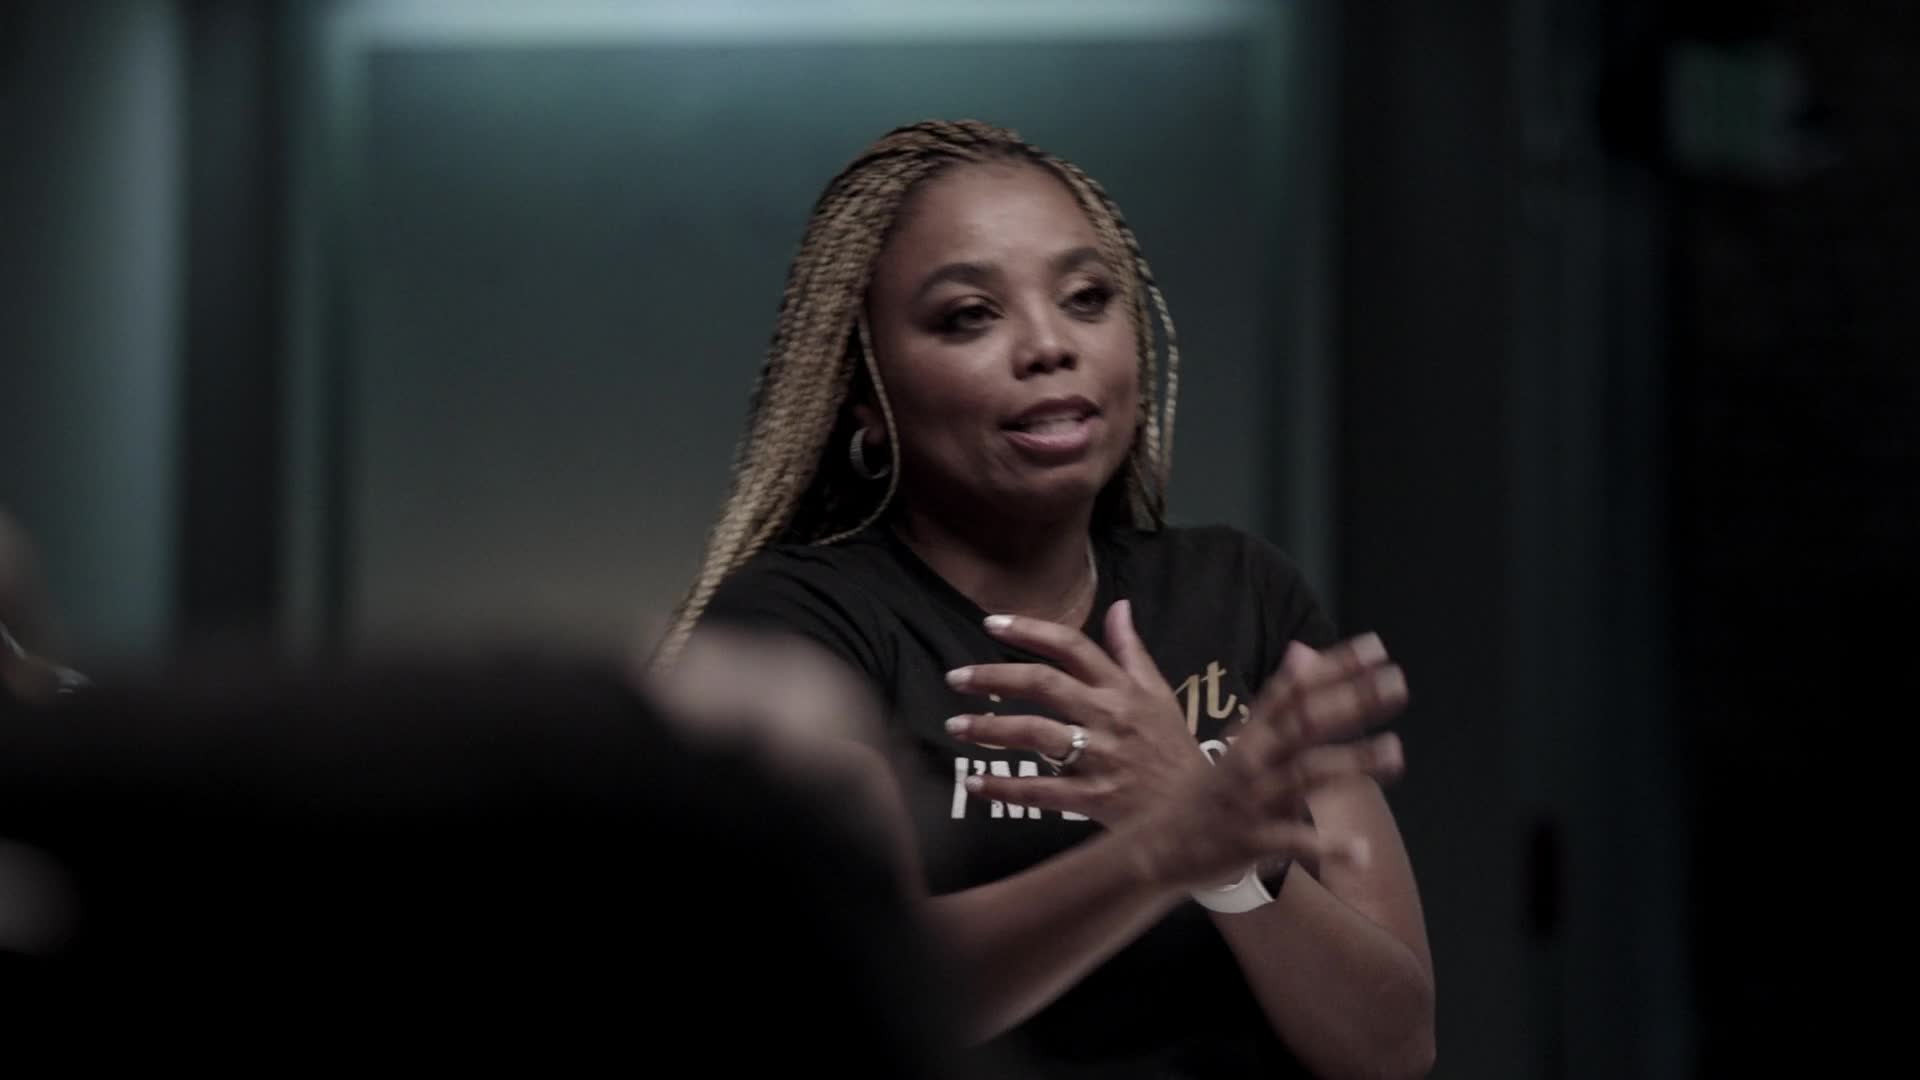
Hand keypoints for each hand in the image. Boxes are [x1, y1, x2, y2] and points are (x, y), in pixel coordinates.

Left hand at [944, 599, 1215, 825]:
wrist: (1200, 812)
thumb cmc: (1172, 749)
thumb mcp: (1159, 694)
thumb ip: (1132, 651)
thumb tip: (1120, 605)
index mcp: (1122, 688)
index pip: (1071, 646)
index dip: (1029, 630)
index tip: (989, 624)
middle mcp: (1108, 715)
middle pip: (1043, 685)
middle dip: (994, 677)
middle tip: (956, 678)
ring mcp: (1100, 757)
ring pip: (1034, 734)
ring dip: (989, 729)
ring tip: (955, 726)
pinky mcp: (1093, 798)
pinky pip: (1040, 790)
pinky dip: (1004, 787)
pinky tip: (974, 783)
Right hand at [1128, 634, 1409, 891]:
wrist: (1157, 846)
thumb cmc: (1207, 792)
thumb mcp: (1239, 741)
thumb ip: (1276, 700)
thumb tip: (1302, 651)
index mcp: (1249, 736)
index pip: (1294, 690)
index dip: (1333, 667)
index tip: (1375, 648)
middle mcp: (1251, 761)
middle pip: (1304, 723)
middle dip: (1350, 701)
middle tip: (1397, 682)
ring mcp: (1251, 800)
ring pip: (1304, 774)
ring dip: (1351, 762)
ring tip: (1395, 751)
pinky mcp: (1251, 840)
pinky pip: (1293, 842)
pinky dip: (1327, 847)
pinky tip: (1362, 852)